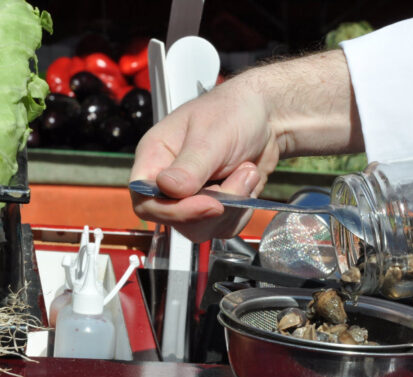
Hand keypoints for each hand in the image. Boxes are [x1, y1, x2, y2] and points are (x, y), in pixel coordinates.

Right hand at [130, 78, 272, 241]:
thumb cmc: (234, 112)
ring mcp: (193, 196)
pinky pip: (224, 227)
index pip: (145, 200)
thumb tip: (168, 188)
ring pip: (203, 228)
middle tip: (240, 176)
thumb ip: (190, 165)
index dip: (174, 211)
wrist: (267, 118)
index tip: (209, 204)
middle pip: (176, 220)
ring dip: (233, 204)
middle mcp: (170, 181)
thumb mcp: (211, 135)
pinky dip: (242, 210)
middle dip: (215, 206)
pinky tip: (248, 181)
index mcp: (155, 157)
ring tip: (246, 171)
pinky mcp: (216, 206)